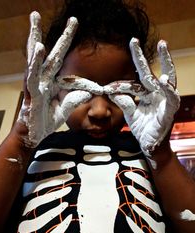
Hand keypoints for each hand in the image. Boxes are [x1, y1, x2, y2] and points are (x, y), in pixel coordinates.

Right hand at [18, 12, 91, 146]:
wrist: (34, 135)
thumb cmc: (45, 122)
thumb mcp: (63, 110)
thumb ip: (73, 100)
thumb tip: (88, 92)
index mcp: (52, 82)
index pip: (63, 62)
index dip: (71, 50)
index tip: (80, 38)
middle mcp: (44, 79)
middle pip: (53, 54)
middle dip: (62, 36)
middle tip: (71, 19)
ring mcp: (36, 84)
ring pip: (37, 58)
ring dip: (36, 37)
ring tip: (35, 18)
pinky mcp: (31, 92)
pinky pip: (33, 75)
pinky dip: (35, 62)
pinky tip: (39, 47)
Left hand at [109, 38, 179, 156]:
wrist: (150, 146)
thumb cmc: (142, 129)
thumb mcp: (130, 113)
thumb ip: (124, 101)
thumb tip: (110, 90)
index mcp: (146, 94)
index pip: (133, 83)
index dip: (120, 84)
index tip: (107, 87)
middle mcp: (156, 94)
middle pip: (149, 72)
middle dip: (141, 57)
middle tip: (133, 40)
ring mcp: (164, 100)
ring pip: (167, 77)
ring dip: (166, 61)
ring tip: (164, 45)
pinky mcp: (170, 110)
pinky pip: (171, 98)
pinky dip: (169, 89)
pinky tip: (166, 80)